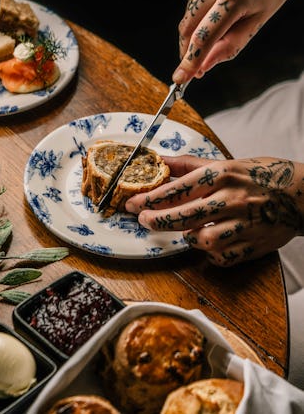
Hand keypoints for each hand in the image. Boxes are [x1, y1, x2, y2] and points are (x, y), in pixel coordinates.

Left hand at [125, 155, 303, 265]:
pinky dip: (211, 254)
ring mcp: (244, 224)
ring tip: (188, 230)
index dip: (150, 198)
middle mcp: (232, 199)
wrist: (302, 194)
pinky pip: (222, 257)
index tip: (132, 203)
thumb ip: (190, 165)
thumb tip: (160, 161)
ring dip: (188, 237)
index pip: (178, 188)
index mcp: (222, 175)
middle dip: (157, 220)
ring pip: (202, 241)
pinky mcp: (253, 245)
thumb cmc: (260, 175)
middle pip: (185, 216)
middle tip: (143, 220)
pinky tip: (210, 243)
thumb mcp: (226, 163)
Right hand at [173, 0, 303, 83]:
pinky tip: (217, 8)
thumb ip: (229, 47)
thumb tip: (203, 68)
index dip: (190, 61)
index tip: (180, 79)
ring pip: (186, 18)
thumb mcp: (258, 22)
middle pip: (187, 30)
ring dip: (194, 34)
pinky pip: (191, 4)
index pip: (204, 37)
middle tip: (194, 68)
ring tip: (217, 29)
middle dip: (187, 52)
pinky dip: (199, 15)